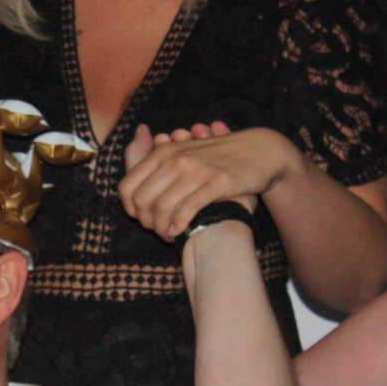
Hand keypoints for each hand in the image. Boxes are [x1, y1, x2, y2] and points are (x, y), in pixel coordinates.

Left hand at [119, 122, 289, 241]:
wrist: (259, 151)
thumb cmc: (217, 156)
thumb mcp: (183, 150)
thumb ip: (154, 159)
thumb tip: (129, 175)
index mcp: (163, 152)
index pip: (127, 186)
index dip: (129, 209)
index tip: (140, 218)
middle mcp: (176, 158)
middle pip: (142, 199)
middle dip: (144, 221)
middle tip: (155, 230)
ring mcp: (197, 170)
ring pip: (163, 206)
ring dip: (161, 228)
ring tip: (167, 235)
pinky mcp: (217, 182)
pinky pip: (189, 208)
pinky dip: (179, 225)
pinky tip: (179, 233)